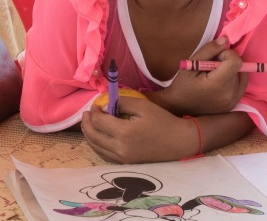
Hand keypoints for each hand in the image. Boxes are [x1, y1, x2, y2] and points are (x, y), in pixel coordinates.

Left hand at [81, 97, 195, 162]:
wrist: (180, 142)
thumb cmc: (163, 121)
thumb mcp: (142, 106)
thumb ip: (121, 103)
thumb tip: (103, 106)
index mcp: (124, 133)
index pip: (98, 122)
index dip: (93, 112)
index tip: (96, 105)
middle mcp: (121, 148)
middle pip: (93, 135)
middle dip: (86, 123)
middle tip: (87, 113)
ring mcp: (123, 159)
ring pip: (96, 147)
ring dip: (88, 134)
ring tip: (88, 124)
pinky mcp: (126, 164)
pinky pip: (104, 155)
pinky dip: (96, 146)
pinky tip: (97, 137)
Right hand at [152, 37, 247, 115]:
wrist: (179, 106)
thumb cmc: (182, 84)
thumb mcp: (191, 63)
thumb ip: (208, 50)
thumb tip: (226, 40)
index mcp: (217, 84)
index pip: (236, 61)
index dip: (226, 54)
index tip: (214, 57)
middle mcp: (229, 94)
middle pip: (238, 68)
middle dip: (226, 63)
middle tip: (210, 67)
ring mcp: (233, 101)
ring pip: (241, 76)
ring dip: (231, 71)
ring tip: (214, 75)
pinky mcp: (234, 104)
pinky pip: (241, 85)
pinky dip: (233, 79)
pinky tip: (219, 82)